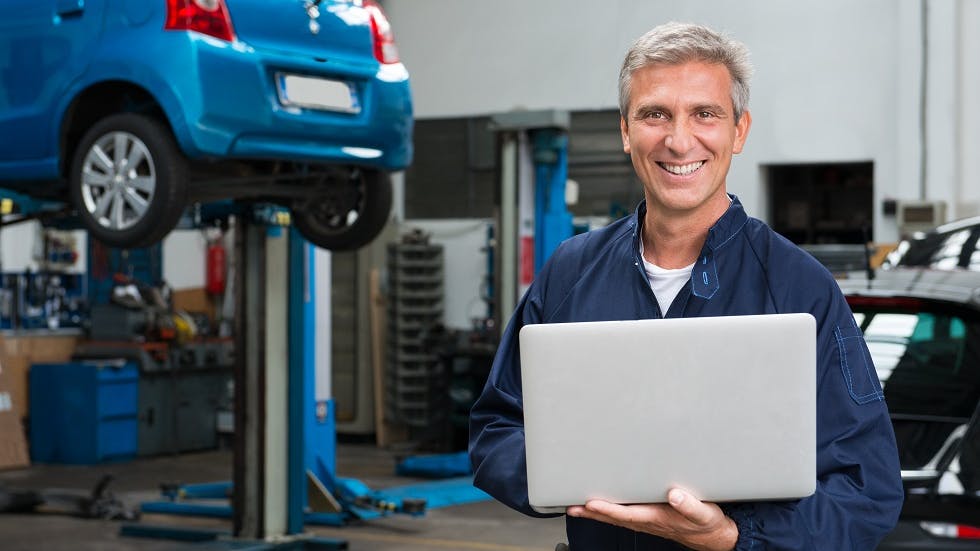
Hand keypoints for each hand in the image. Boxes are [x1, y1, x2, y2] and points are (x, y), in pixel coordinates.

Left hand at [566, 488, 737, 550]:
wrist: (713, 536)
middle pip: (615, 517)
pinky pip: (623, 516)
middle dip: (592, 512)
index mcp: (659, 518)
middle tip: (572, 506)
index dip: (608, 509)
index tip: (591, 503)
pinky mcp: (648, 518)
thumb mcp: (705, 513)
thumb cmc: (707, 523)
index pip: (628, 513)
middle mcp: (649, 521)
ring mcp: (647, 521)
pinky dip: (607, 511)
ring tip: (576, 507)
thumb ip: (690, 505)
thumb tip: (674, 495)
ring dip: (595, 512)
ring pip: (616, 517)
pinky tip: (598, 508)